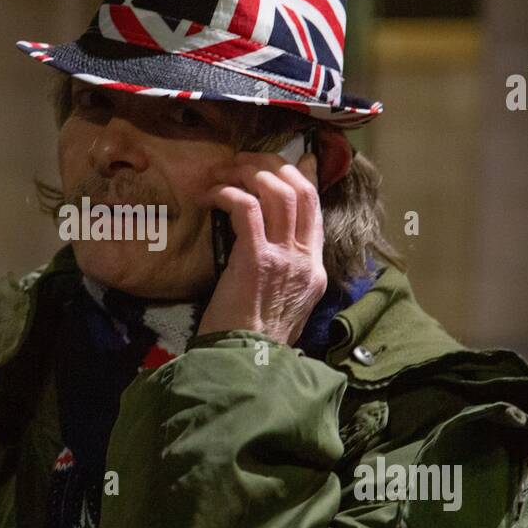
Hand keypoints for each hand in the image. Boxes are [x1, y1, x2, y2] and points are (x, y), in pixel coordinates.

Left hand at [196, 150, 327, 345]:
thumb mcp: (280, 304)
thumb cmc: (251, 339)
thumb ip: (282, 271)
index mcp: (313, 271)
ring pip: (278, 192)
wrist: (245, 366)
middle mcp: (305, 260)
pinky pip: (248, 208)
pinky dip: (230, 193)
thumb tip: (266, 243)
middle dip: (272, 166)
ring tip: (225, 172)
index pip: (315, 210)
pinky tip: (212, 195)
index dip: (301, 178)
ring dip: (249, 173)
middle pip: (301, 191)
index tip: (284, 161)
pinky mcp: (258, 260)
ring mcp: (285, 258)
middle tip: (243, 162)